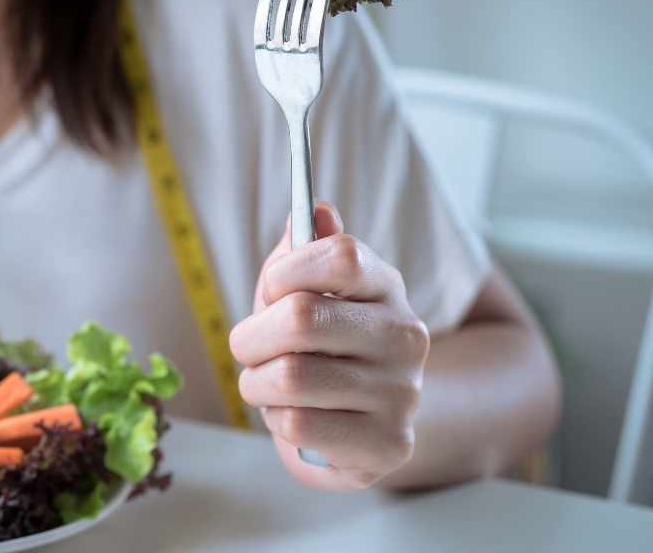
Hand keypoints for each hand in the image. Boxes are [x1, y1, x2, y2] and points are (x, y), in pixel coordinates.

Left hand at [229, 203, 429, 489]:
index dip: (285, 273)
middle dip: (251, 337)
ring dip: (256, 384)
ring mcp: (402, 390)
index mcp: (385, 285)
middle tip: (248, 348)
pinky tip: (293, 417)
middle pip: (301, 318)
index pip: (340, 255)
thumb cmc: (319, 346)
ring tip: (267, 386)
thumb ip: (303, 251)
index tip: (272, 293)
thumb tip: (316, 208)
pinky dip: (277, 421)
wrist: (366, 422)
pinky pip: (298, 425)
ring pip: (290, 378)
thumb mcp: (305, 291)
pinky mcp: (389, 442)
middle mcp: (404, 334)